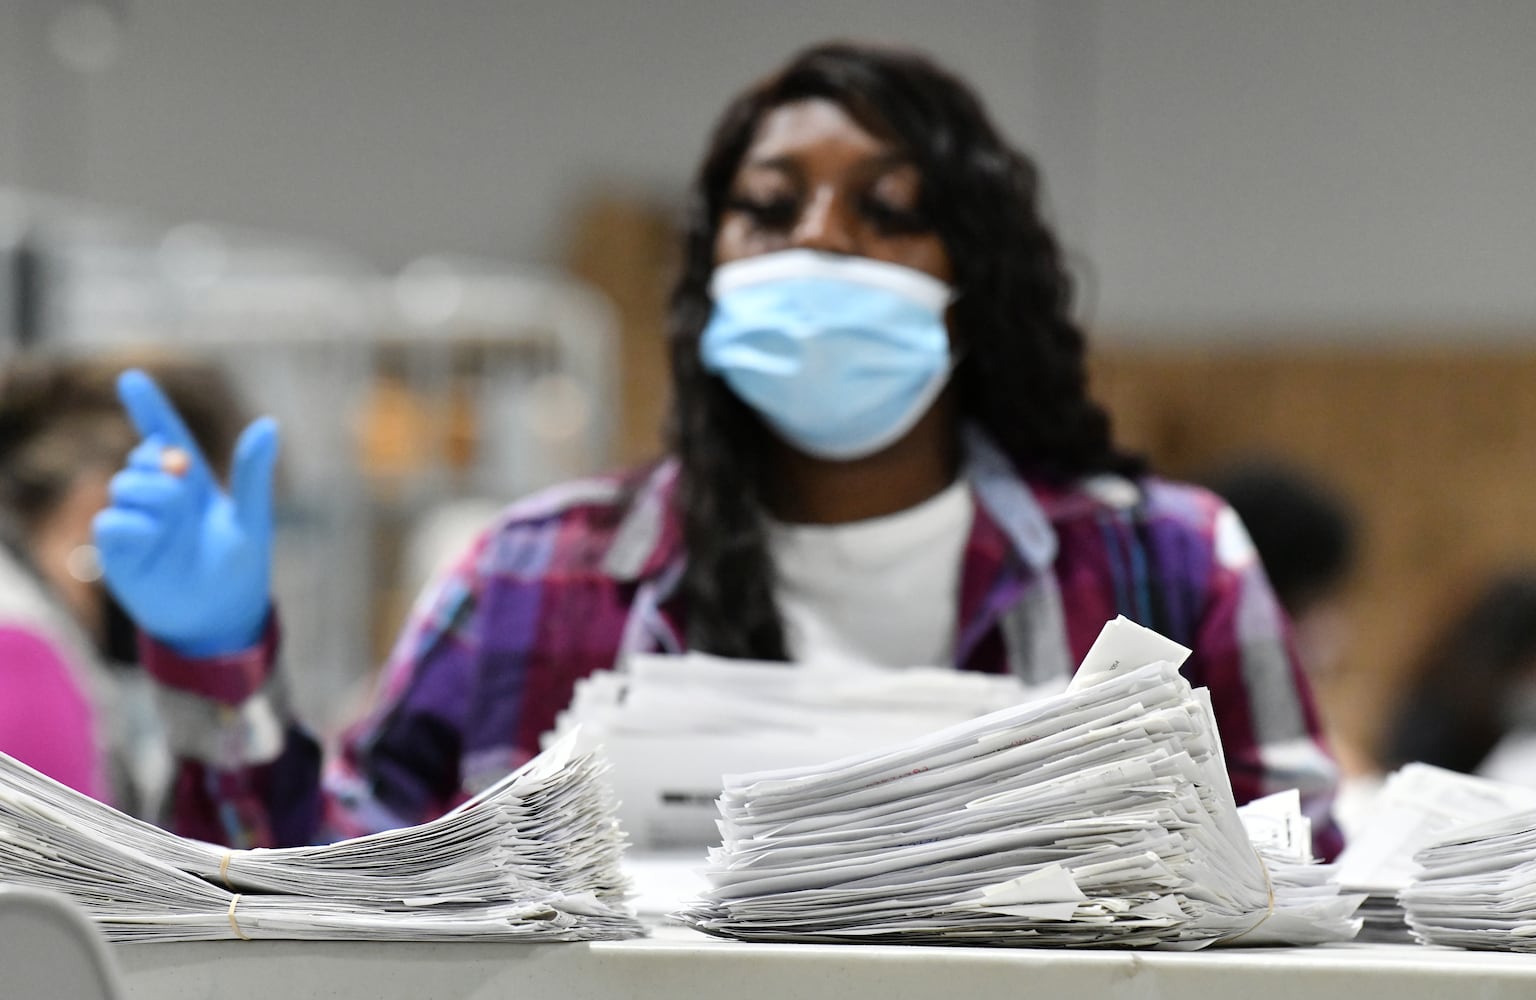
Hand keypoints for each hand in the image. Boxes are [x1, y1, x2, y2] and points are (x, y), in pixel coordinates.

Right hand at [92, 369, 279, 655]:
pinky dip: (132, 527)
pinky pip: (110, 521)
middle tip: (181, 486)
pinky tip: (150, 540)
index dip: (149, 408)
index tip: (130, 378)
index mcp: (194, 484)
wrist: (217, 617)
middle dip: (159, 464)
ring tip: (172, 527)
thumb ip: (253, 474)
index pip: (167, 436)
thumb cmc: (240, 567)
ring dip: (150, 498)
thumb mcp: (252, 518)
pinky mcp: (118, 548)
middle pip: (144, 457)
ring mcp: (137, 520)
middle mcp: (161, 497)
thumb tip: (268, 424)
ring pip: (123, 484)